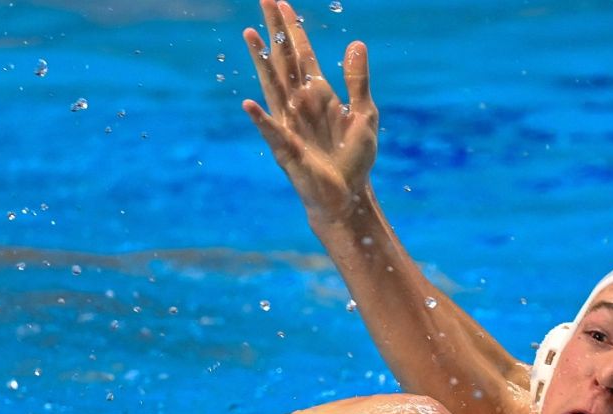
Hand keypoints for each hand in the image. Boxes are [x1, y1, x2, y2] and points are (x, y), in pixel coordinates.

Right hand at [242, 0, 377, 219]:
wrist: (347, 196)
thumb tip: (356, 42)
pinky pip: (272, 131)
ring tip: (250, 35)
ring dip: (261, 61)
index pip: (303, 53)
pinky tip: (248, 104)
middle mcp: (300, 104)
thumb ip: (358, 80)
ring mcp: (290, 124)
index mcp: (319, 93)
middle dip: (275, 30)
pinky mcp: (287, 149)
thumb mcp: (364, 114)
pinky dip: (260, 119)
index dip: (293, 28)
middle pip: (284, 60)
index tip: (282, 2)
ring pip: (273, 86)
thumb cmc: (353, 158)